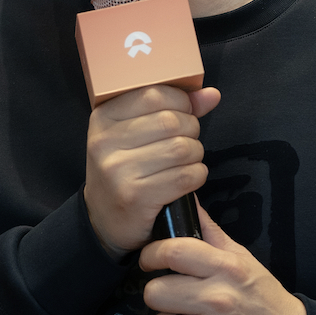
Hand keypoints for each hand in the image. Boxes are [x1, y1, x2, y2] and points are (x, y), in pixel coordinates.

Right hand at [84, 85, 220, 257]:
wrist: (105, 219)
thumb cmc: (127, 169)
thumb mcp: (137, 133)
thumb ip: (175, 109)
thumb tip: (211, 95)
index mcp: (104, 117)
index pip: (154, 95)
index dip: (180, 102)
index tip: (182, 114)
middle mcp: (105, 142)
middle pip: (171, 121)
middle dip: (191, 130)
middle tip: (185, 142)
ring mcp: (118, 170)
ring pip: (182, 148)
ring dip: (195, 155)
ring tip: (185, 162)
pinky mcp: (135, 197)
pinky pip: (185, 176)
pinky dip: (196, 176)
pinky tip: (186, 179)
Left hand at [139, 200, 307, 314]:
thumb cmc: (265, 299)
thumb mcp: (243, 260)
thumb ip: (212, 233)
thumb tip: (188, 203)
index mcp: (226, 269)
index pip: (172, 252)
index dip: (152, 254)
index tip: (150, 260)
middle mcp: (218, 300)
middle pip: (155, 292)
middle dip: (159, 294)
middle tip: (173, 296)